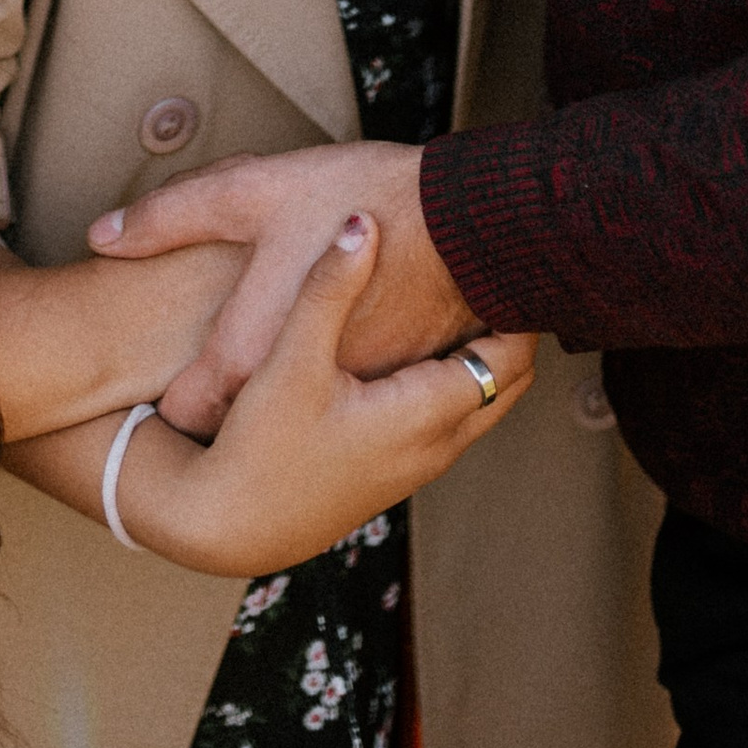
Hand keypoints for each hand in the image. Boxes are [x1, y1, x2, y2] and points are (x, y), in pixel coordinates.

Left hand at [92, 143, 476, 432]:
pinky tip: (323, 337)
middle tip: (185, 374)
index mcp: (251, 351)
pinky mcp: (392, 379)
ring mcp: (348, 390)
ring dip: (272, 390)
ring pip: (293, 403)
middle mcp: (298, 388)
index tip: (143, 388)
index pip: (183, 411)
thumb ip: (168, 216)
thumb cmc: (356, 196)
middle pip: (236, 416)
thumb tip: (101, 235)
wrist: (469, 221)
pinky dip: (327, 372)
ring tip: (256, 359)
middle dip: (213, 401)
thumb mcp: (250, 189)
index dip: (158, 402)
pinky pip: (343, 388)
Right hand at [114, 213, 532, 575]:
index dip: (516, 308)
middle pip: (509, 383)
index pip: (510, 358)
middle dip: (509, 329)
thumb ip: (329, 288)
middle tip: (492, 270)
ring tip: (460, 294)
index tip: (507, 259)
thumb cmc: (260, 448)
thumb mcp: (292, 360)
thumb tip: (362, 220)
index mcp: (425, 415)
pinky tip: (416, 344)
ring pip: (480, 403)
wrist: (231, 527)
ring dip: (482, 355)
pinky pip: (452, 419)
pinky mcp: (398, 471)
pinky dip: (455, 379)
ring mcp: (421, 464)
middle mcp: (437, 445)